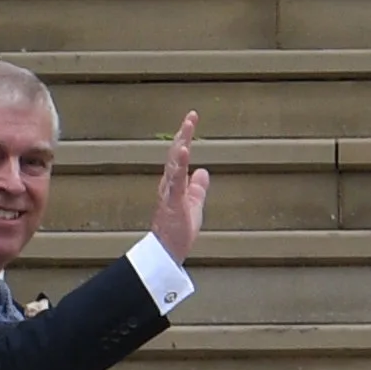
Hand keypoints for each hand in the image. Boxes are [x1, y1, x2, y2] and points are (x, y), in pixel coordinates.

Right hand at [151, 110, 208, 263]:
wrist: (168, 253)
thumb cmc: (178, 231)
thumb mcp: (194, 204)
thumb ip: (198, 188)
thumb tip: (203, 171)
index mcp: (174, 184)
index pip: (180, 156)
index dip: (185, 137)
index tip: (191, 119)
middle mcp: (169, 185)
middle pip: (175, 154)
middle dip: (183, 134)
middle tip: (191, 116)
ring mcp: (170, 193)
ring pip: (174, 164)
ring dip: (181, 144)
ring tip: (187, 127)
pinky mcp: (173, 203)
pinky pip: (176, 182)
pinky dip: (180, 165)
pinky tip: (184, 150)